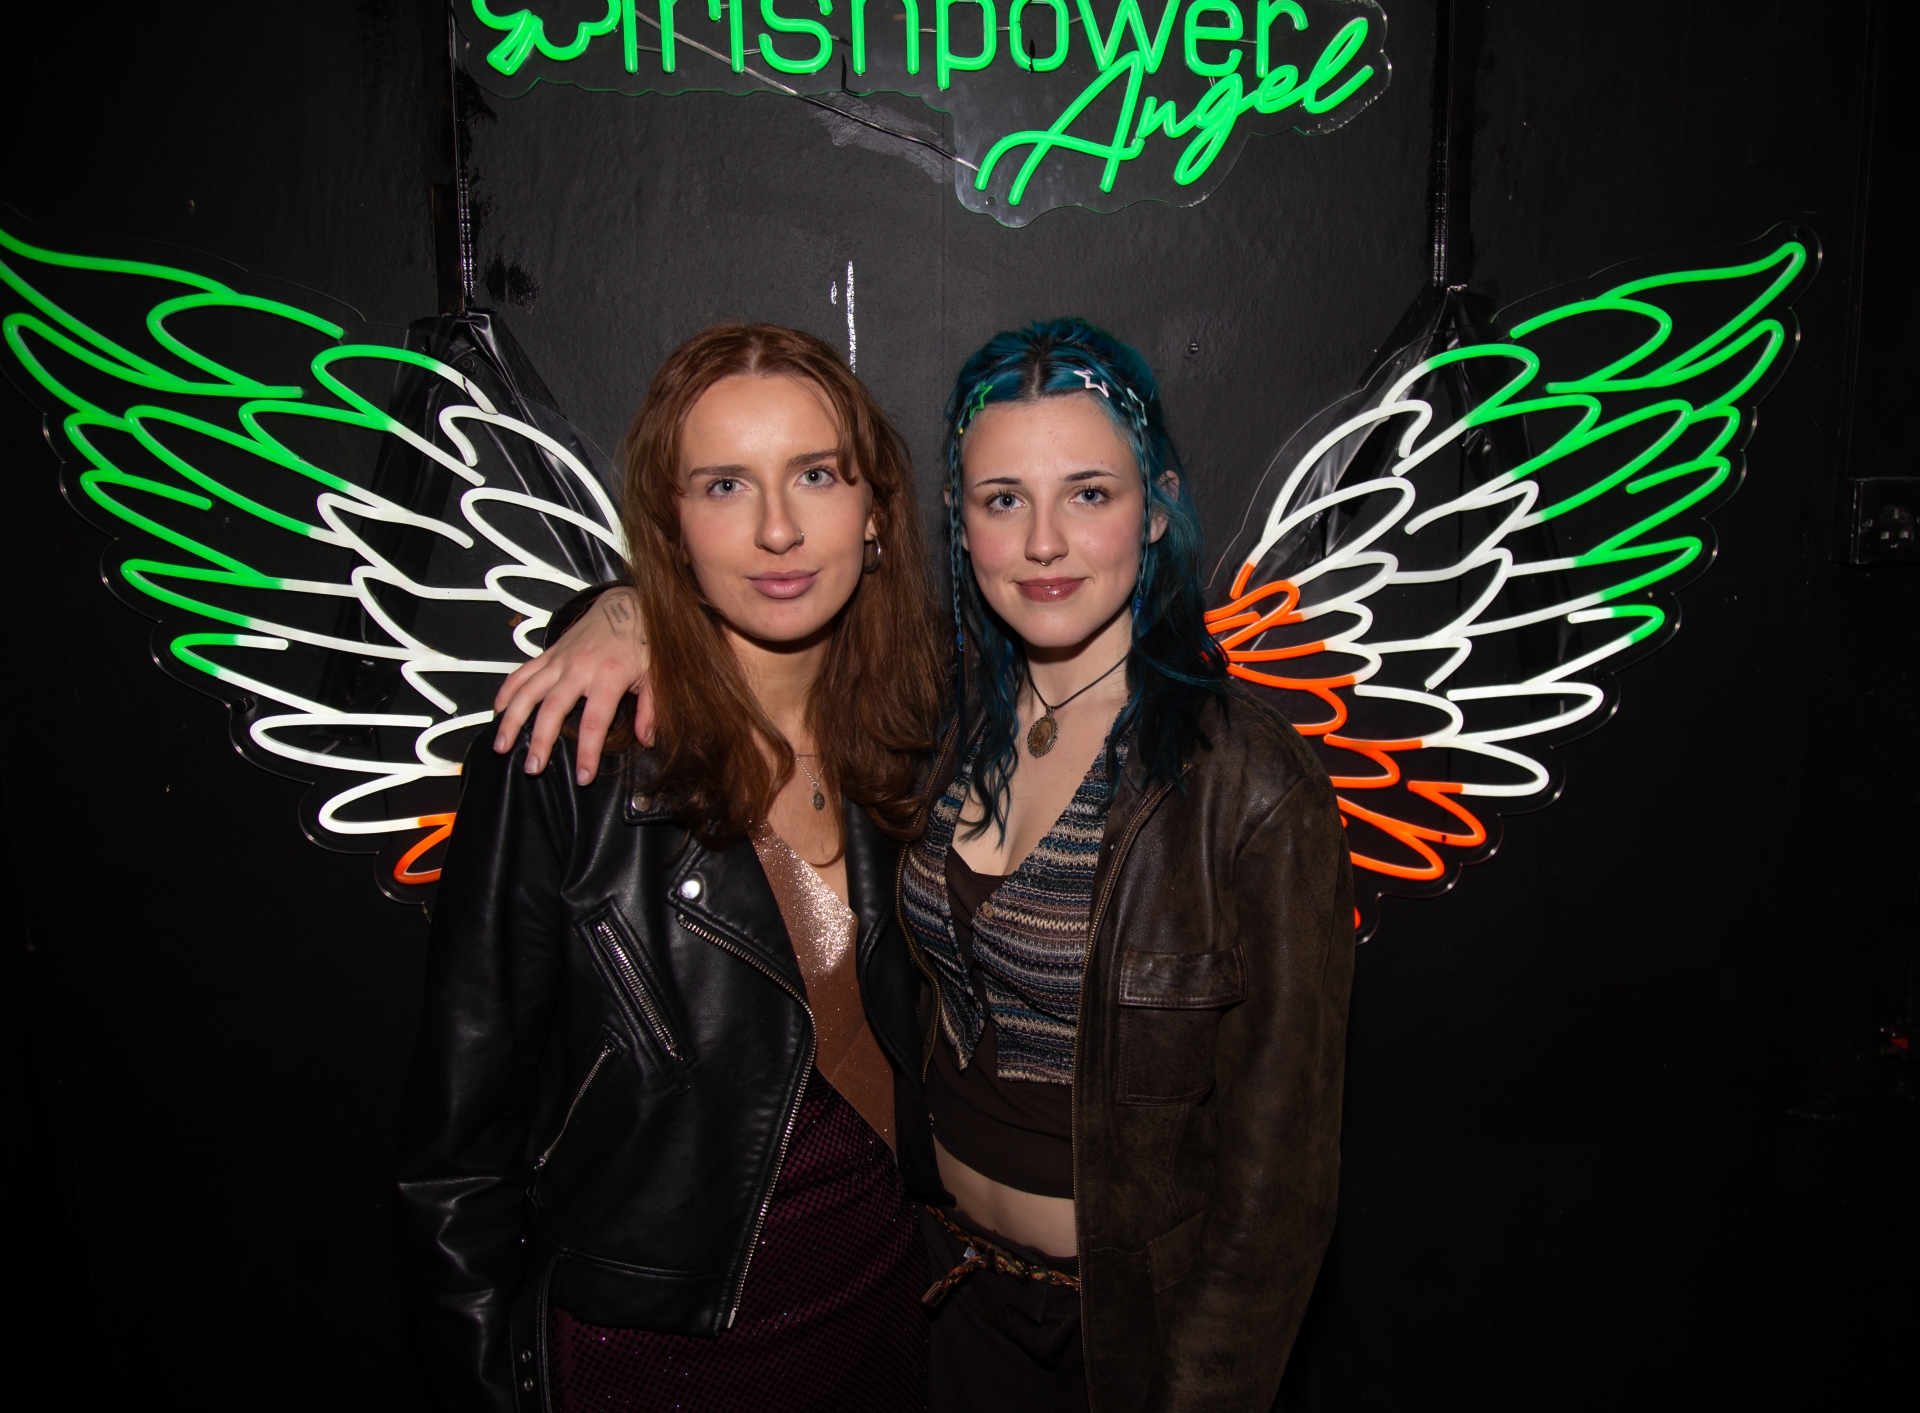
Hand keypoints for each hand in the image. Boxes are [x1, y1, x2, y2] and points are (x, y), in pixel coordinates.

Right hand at [492, 588, 653, 782]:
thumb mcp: (657, 675)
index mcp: (610, 675)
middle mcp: (580, 667)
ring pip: (528, 690)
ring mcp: (561, 659)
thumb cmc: (645, 641)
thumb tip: (647, 741)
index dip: (587, 752)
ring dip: (513, 719)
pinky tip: (498, 711)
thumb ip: (651, 709)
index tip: (582, 777)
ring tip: (502, 746)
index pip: (595, 721)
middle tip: (531, 768)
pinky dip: (507, 691)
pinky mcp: (550, 652)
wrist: (627, 604)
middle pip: (552, 708)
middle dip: (540, 741)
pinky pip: (522, 672)